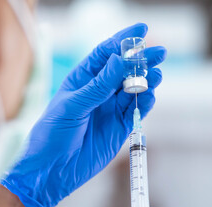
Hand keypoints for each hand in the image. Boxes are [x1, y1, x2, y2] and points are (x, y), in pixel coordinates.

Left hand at [0, 23, 166, 206]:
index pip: (105, 54)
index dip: (122, 41)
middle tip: (159, 52)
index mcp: (82, 80)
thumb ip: (97, 86)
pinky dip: (145, 102)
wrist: (52, 170)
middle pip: (124, 69)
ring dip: (146, 80)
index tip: (141, 30)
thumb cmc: (52, 134)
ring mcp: (110, 109)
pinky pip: (136, 110)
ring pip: (133, 89)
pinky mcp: (119, 127)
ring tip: (157, 74)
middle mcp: (98, 92)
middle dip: (141, 59)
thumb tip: (118, 60)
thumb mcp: (72, 106)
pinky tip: (149, 95)